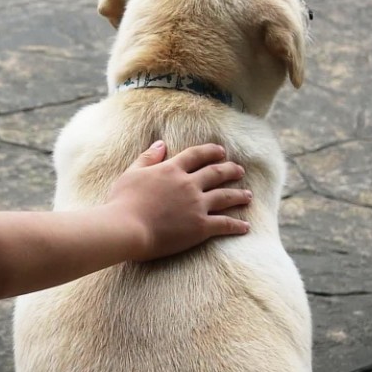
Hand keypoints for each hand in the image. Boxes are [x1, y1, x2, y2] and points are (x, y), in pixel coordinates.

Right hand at [106, 141, 251, 259]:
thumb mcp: (131, 173)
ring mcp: (196, 205)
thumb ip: (148, 158)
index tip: (221, 151)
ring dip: (239, 195)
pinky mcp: (200, 227)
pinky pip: (224, 224)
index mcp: (171, 169)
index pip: (196, 155)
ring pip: (225, 196)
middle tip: (240, 170)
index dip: (211, 151)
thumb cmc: (123, 202)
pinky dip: (236, 225)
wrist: (125, 227)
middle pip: (216, 173)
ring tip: (248, 195)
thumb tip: (160, 143)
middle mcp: (188, 184)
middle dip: (231, 170)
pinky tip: (246, 227)